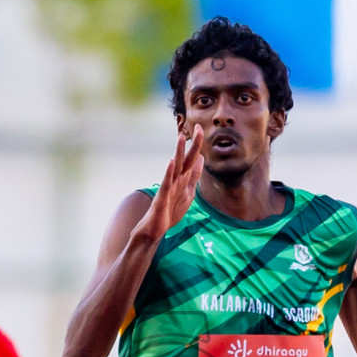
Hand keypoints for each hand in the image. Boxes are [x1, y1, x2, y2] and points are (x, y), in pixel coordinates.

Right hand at [137, 126, 204, 240]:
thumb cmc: (169, 211)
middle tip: (198, 127)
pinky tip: (171, 162)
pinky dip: (169, 172)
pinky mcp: (162, 197)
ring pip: (175, 168)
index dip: (197, 145)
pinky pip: (166, 183)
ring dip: (179, 152)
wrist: (155, 229)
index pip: (193, 159)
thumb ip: (194, 176)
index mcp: (183, 179)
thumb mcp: (187, 192)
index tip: (200, 128)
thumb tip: (201, 158)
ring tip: (181, 137)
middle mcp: (175, 180)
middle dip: (193, 144)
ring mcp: (168, 188)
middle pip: (187, 159)